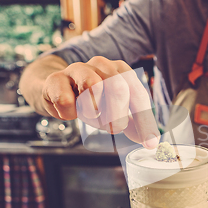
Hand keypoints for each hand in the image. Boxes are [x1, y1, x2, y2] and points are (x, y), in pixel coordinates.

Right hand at [41, 56, 159, 147]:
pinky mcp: (56, 79)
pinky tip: (69, 111)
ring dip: (93, 113)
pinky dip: (69, 113)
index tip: (150, 143)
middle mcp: (102, 64)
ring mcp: (78, 68)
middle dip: (117, 116)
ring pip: (93, 88)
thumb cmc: (91, 99)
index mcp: (122, 70)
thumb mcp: (116, 109)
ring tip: (89, 115)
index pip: (138, 95)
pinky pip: (66, 100)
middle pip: (119, 89)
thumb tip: (151, 141)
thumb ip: (134, 123)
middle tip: (112, 129)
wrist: (56, 89)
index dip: (145, 121)